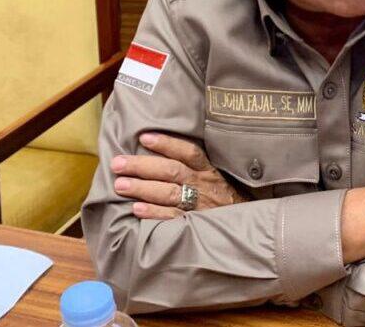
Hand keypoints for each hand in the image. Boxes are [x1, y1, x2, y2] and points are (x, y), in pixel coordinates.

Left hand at [111, 132, 246, 219]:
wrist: (246, 227)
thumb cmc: (224, 199)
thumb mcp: (216, 177)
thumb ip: (194, 166)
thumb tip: (158, 150)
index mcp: (209, 171)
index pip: (188, 152)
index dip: (166, 143)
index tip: (144, 137)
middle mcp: (204, 185)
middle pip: (171, 171)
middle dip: (142, 166)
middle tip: (118, 164)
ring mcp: (200, 206)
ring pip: (169, 193)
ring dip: (143, 188)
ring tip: (120, 185)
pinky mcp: (196, 225)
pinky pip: (173, 218)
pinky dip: (154, 213)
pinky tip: (136, 209)